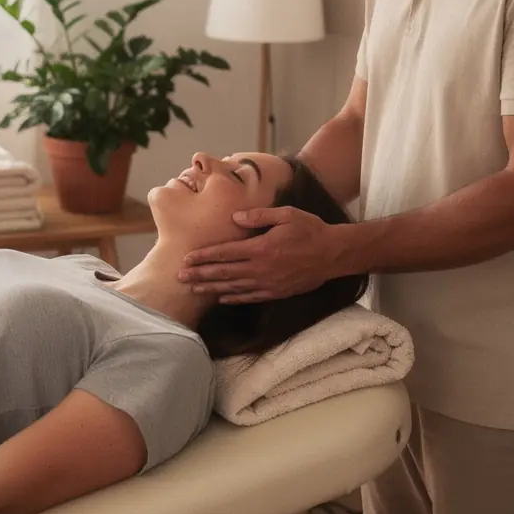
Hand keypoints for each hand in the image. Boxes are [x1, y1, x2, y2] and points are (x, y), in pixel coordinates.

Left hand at [179, 206, 339, 302]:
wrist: (333, 254)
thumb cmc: (309, 230)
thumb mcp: (285, 215)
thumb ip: (258, 216)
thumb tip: (234, 218)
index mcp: (261, 248)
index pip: (225, 253)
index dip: (204, 257)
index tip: (186, 259)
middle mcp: (261, 268)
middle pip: (224, 273)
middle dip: (200, 275)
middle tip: (180, 278)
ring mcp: (268, 283)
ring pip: (233, 288)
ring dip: (211, 289)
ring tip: (193, 290)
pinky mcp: (276, 292)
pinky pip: (250, 297)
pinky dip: (233, 298)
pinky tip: (221, 298)